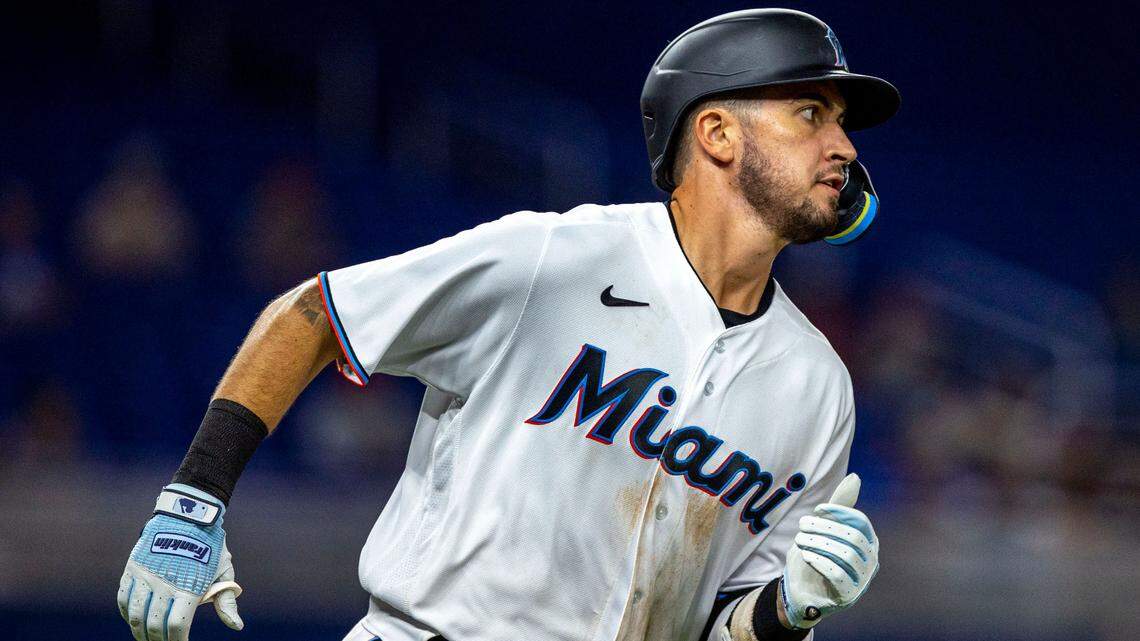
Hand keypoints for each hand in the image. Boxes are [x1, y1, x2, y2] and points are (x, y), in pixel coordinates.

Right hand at [117, 484, 243, 640]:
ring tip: (146, 638)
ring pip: (134, 615)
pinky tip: (134, 620)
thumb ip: (227, 600)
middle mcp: (164, 583)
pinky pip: (123, 597)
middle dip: (158, 640)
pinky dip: (126, 613)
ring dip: (139, 632)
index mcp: (189, 586)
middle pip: (154, 624)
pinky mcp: (133, 567)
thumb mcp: (224, 570)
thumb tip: (237, 626)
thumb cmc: (210, 545)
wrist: (188, 513)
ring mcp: (146, 575)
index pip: (177, 626)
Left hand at [780, 473, 878, 628]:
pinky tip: (806, 555)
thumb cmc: (816, 555)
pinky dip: (820, 562)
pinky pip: (839, 576)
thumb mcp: (825, 528)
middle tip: (802, 525)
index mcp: (868, 543)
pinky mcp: (848, 596)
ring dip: (819, 543)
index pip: (860, 522)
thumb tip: (855, 477)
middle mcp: (871, 562)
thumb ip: (839, 505)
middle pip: (852, 537)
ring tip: (799, 539)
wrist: (800, 590)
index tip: (817, 509)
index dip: (839, 512)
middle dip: (825, 527)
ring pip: (846, 555)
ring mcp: (862, 581)